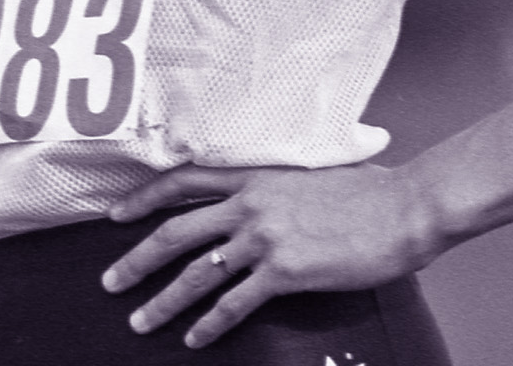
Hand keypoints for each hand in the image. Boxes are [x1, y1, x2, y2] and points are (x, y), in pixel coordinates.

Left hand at [100, 163, 439, 348]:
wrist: (401, 208)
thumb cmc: (365, 191)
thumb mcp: (309, 173)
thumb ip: (275, 186)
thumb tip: (259, 198)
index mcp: (253, 175)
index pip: (183, 182)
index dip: (144, 199)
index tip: (115, 215)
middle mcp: (249, 204)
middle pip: (175, 232)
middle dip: (136, 259)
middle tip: (110, 283)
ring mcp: (264, 238)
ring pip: (196, 273)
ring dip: (163, 301)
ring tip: (140, 322)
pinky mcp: (284, 272)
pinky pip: (234, 303)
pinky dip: (209, 324)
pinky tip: (194, 338)